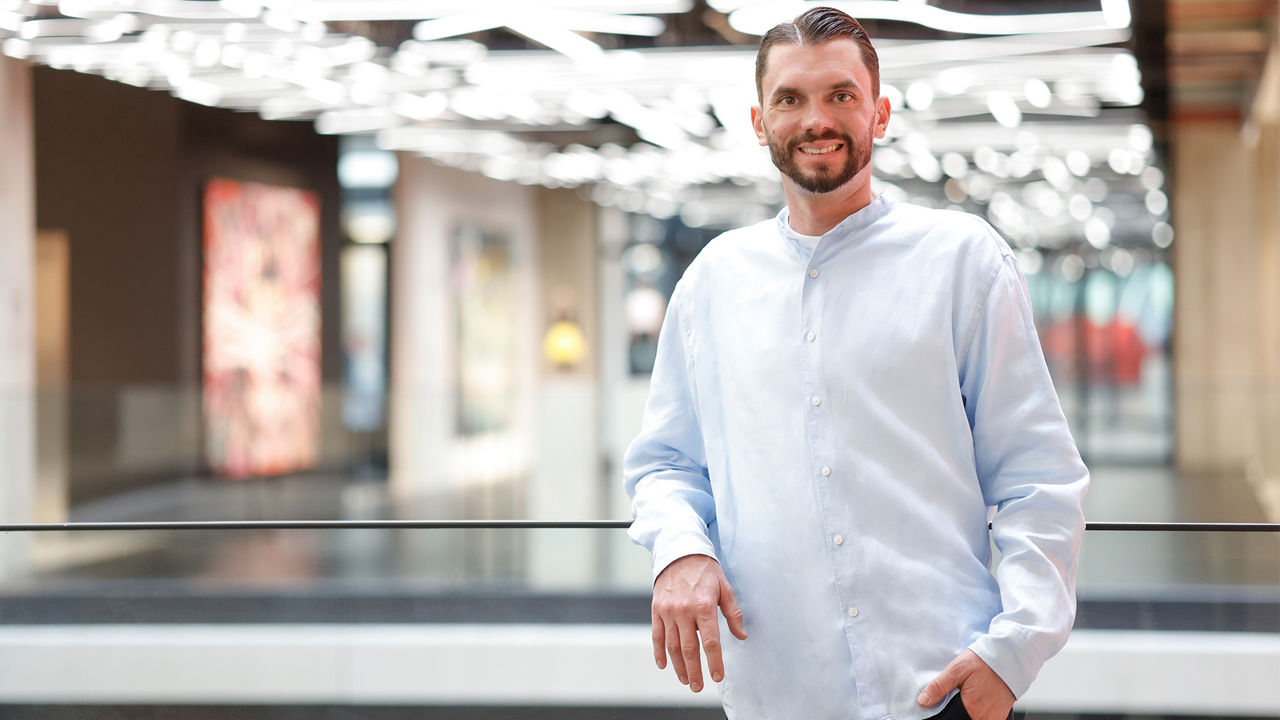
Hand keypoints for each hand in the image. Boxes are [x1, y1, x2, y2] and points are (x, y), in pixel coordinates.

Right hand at [651, 554, 747, 692]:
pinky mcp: (656, 609)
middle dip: (694, 671)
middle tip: (698, 686)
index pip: (710, 641)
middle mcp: (684, 610)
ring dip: (678, 666)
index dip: (714, 661)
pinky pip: (657, 635)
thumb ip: (733, 614)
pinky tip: (664, 665)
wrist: (680, 552)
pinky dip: (659, 652)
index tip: (718, 675)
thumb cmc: (705, 570)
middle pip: (689, 648)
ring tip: (685, 679)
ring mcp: (668, 611)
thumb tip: (741, 635)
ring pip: (672, 646)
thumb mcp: (725, 589)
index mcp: (704, 606)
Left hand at [917, 650, 1014, 719]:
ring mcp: (994, 717)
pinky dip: (979, 712)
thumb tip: (923, 701)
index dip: (947, 712)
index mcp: (971, 707)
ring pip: (974, 719)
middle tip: (958, 696)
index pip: (953, 718)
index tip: (945, 705)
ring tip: (968, 697)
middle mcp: (984, 716)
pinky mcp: (1001, 715)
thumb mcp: (956, 669)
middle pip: (963, 718)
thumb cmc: (984, 661)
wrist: (1008, 656)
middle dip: (957, 711)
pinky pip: (987, 719)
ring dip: (968, 712)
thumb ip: (939, 687)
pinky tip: (977, 700)